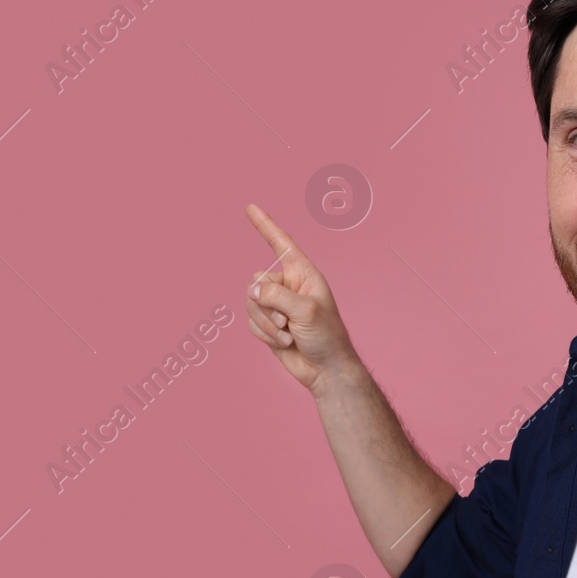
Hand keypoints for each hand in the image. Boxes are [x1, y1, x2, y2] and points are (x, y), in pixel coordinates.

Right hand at [243, 203, 359, 394]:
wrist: (325, 370)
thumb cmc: (326, 337)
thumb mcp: (305, 311)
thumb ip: (276, 296)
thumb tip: (250, 292)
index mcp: (303, 274)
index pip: (281, 244)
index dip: (265, 225)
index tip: (250, 207)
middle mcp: (288, 286)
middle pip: (256, 282)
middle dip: (267, 305)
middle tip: (288, 322)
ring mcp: (276, 306)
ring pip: (250, 304)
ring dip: (267, 324)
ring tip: (289, 335)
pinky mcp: (268, 324)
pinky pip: (250, 322)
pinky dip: (264, 335)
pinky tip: (284, 343)